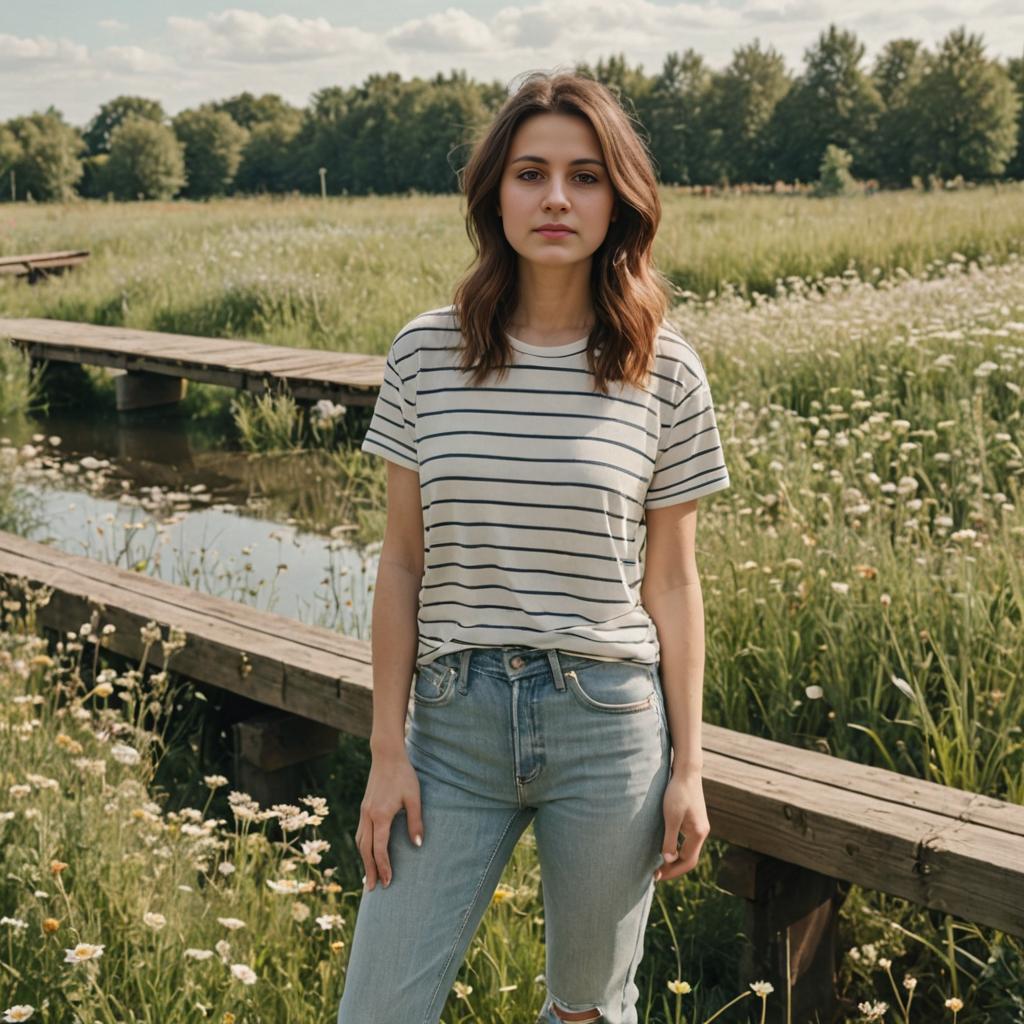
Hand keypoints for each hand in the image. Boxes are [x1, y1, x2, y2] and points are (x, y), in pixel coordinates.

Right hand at [355, 750, 423, 890]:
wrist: (387, 756)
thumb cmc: (403, 775)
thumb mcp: (414, 797)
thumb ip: (416, 821)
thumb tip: (418, 845)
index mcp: (380, 815)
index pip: (380, 849)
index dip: (384, 867)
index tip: (388, 882)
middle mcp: (368, 816)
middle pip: (365, 850)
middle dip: (369, 870)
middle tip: (372, 889)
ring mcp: (364, 811)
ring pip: (360, 842)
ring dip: (364, 860)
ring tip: (368, 876)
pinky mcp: (364, 807)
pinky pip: (361, 833)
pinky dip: (363, 847)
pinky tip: (368, 852)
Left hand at [653, 771, 709, 882]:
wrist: (687, 771)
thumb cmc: (677, 792)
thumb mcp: (671, 817)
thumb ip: (670, 840)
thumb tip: (668, 860)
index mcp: (698, 833)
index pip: (687, 862)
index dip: (672, 871)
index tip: (657, 877)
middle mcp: (702, 832)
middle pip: (689, 859)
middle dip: (674, 868)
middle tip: (657, 875)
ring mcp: (700, 826)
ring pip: (689, 850)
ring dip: (675, 859)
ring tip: (659, 864)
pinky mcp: (695, 820)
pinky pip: (687, 841)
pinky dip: (677, 848)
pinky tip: (666, 848)